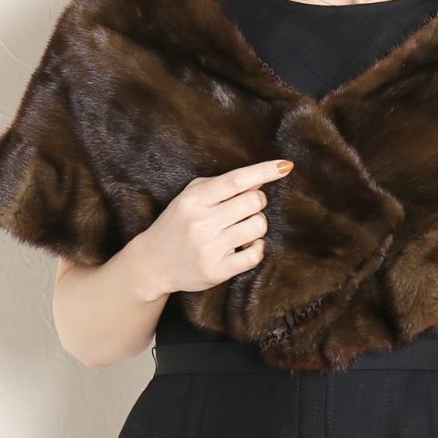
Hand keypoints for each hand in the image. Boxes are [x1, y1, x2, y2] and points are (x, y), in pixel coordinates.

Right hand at [136, 159, 293, 295]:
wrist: (153, 263)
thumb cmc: (178, 223)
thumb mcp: (192, 196)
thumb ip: (222, 184)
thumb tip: (260, 179)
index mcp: (195, 199)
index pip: (236, 180)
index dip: (264, 171)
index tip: (285, 166)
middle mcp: (201, 223)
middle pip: (253, 202)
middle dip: (257, 202)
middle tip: (246, 208)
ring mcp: (209, 248)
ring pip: (258, 226)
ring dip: (257, 225)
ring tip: (241, 228)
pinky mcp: (217, 271)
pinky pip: (255, 255)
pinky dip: (257, 248)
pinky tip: (246, 245)